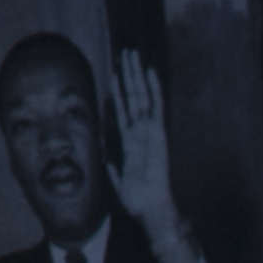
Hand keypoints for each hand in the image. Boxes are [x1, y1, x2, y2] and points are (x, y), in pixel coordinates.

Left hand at [111, 54, 206, 262]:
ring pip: (142, 96)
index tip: (113, 73)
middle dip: (128, 75)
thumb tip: (104, 159)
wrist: (149, 209)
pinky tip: (150, 72)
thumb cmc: (137, 200)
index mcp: (130, 142)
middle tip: (124, 53)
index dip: (118, 92)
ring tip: (132, 54)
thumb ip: (111, 167)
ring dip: (136, 75)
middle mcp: (140, 132)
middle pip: (133, 97)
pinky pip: (156, 107)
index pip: (123, 110)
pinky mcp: (158, 134)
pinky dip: (154, 89)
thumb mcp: (117, 181)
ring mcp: (149, 131)